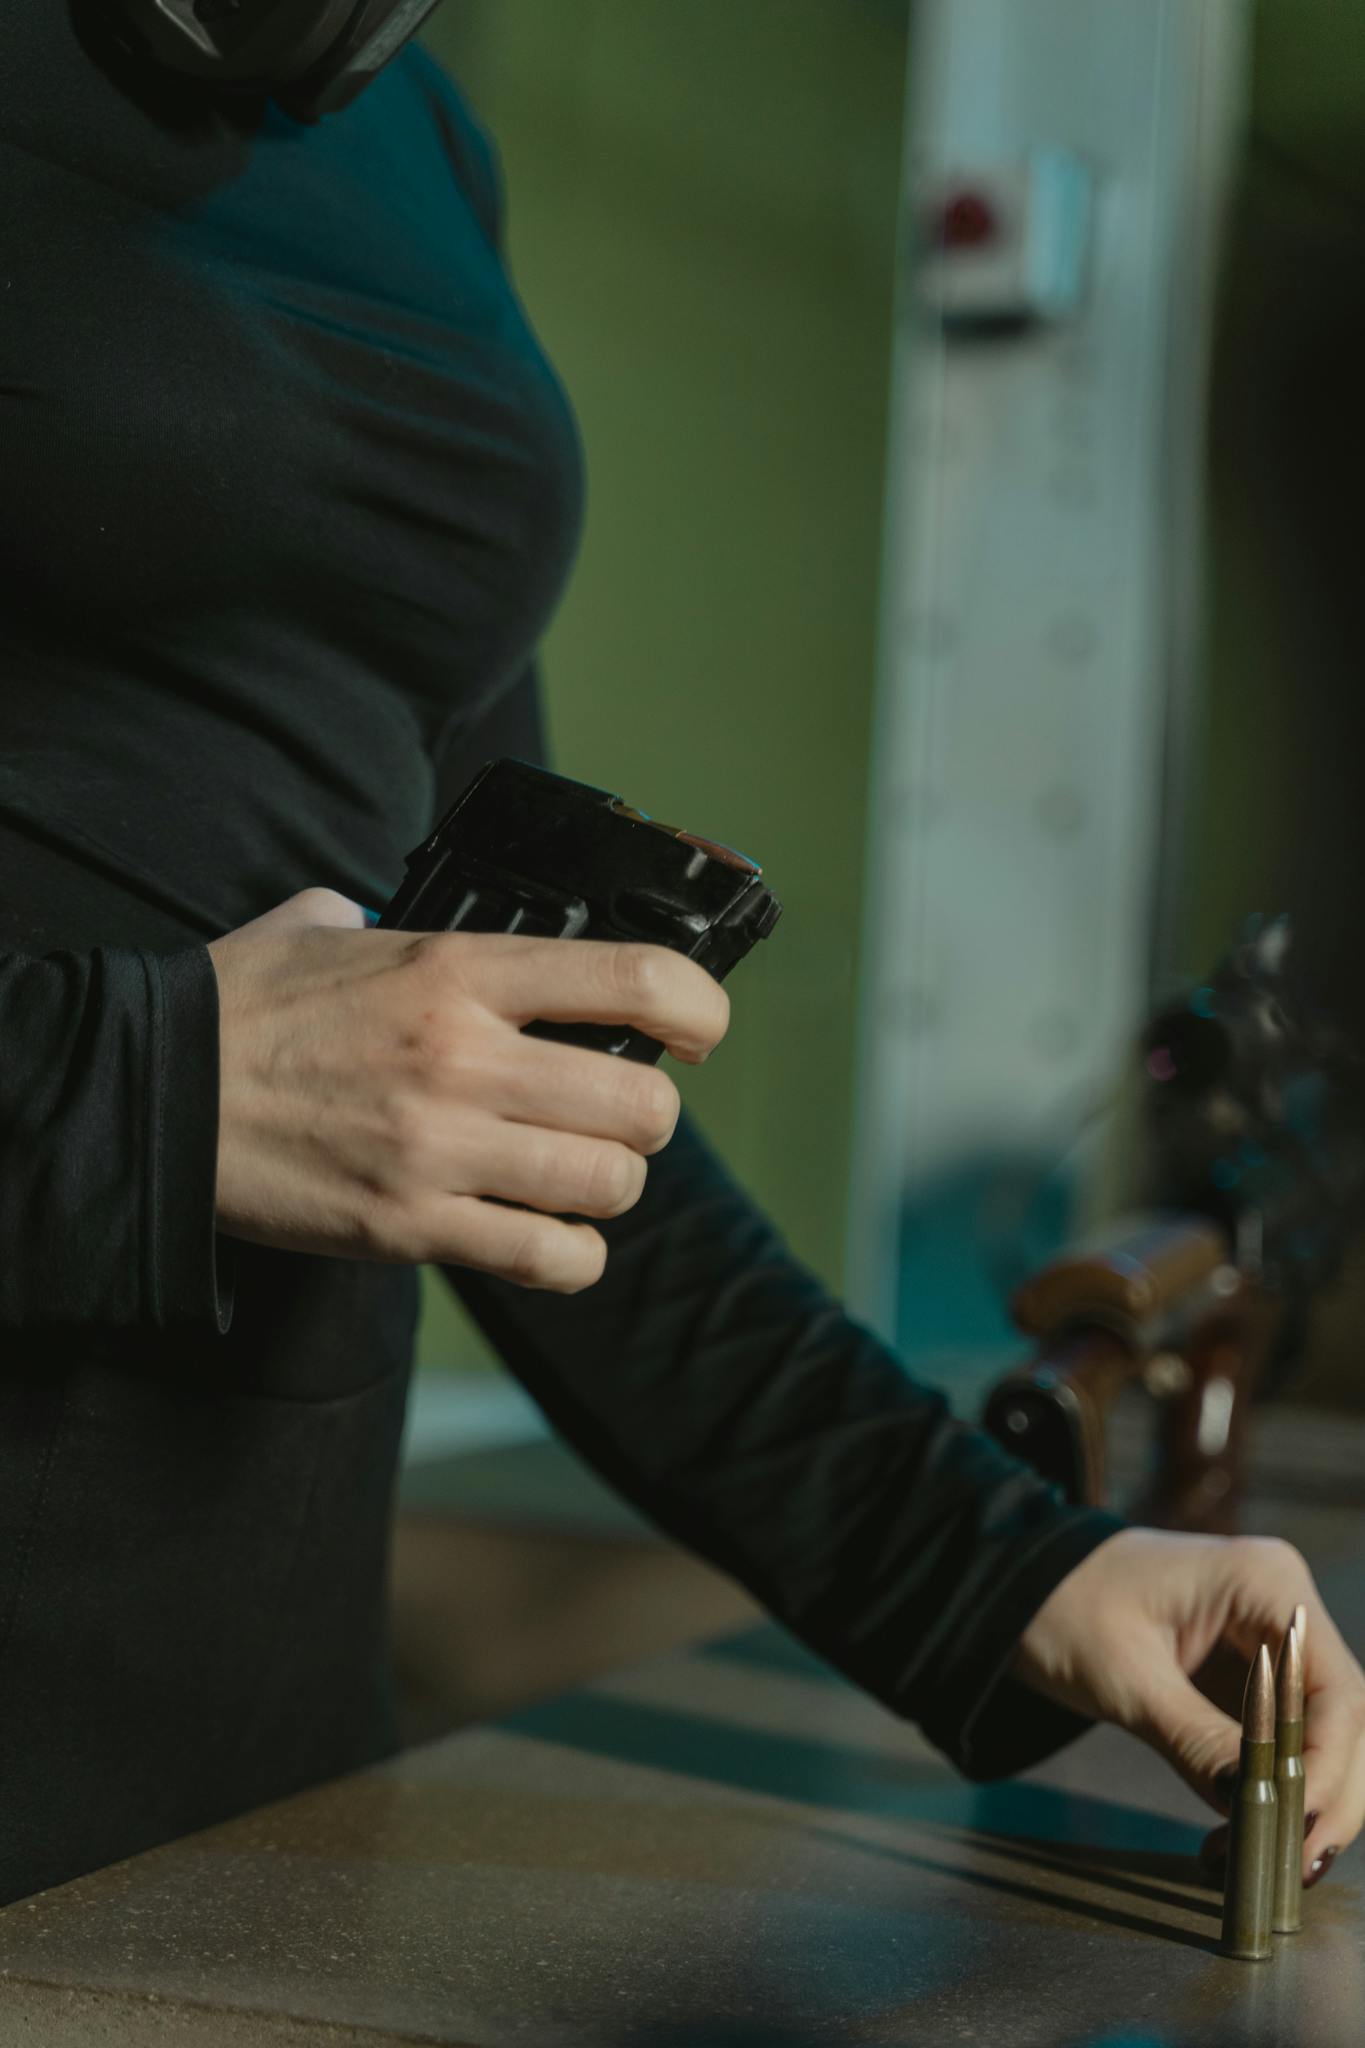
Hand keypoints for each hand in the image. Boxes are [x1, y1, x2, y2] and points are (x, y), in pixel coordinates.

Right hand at [206, 888, 728, 1290]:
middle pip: (644, 1107)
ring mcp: (440, 1151)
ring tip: (574, 1176)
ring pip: (607, 1186)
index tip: (700, 1028)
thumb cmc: (243, 1009)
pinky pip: (548, 1260)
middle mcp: (463, 1059)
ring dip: (607, 1186)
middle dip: (646, 1118)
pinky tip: (544, 1236)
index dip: (700, 1008)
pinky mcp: (412, 1228)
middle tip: (615, 1116)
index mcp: (457, 971)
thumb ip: (389, 914)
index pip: (635, 978)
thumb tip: (403, 912)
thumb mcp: (326, 926)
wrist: (157, 1095)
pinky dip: (568, 1256)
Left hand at [1012, 1527, 1364, 1881]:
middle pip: (1345, 1720)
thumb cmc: (1062, 1607)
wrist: (1018, 1583)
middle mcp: (1282, 1606)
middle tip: (1288, 1866)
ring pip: (1325, 1737)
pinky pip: (1286, 1737)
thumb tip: (1253, 1810)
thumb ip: (1196, 1740)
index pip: (1336, 1692)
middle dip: (1325, 1799)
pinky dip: (1273, 1788)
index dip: (1330, 1771)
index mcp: (1264, 1581)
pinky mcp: (1251, 1672)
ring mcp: (1270, 1639)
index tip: (1300, 1834)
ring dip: (1300, 1802)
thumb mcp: (1126, 1678)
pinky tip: (1240, 1831)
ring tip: (1254, 1858)